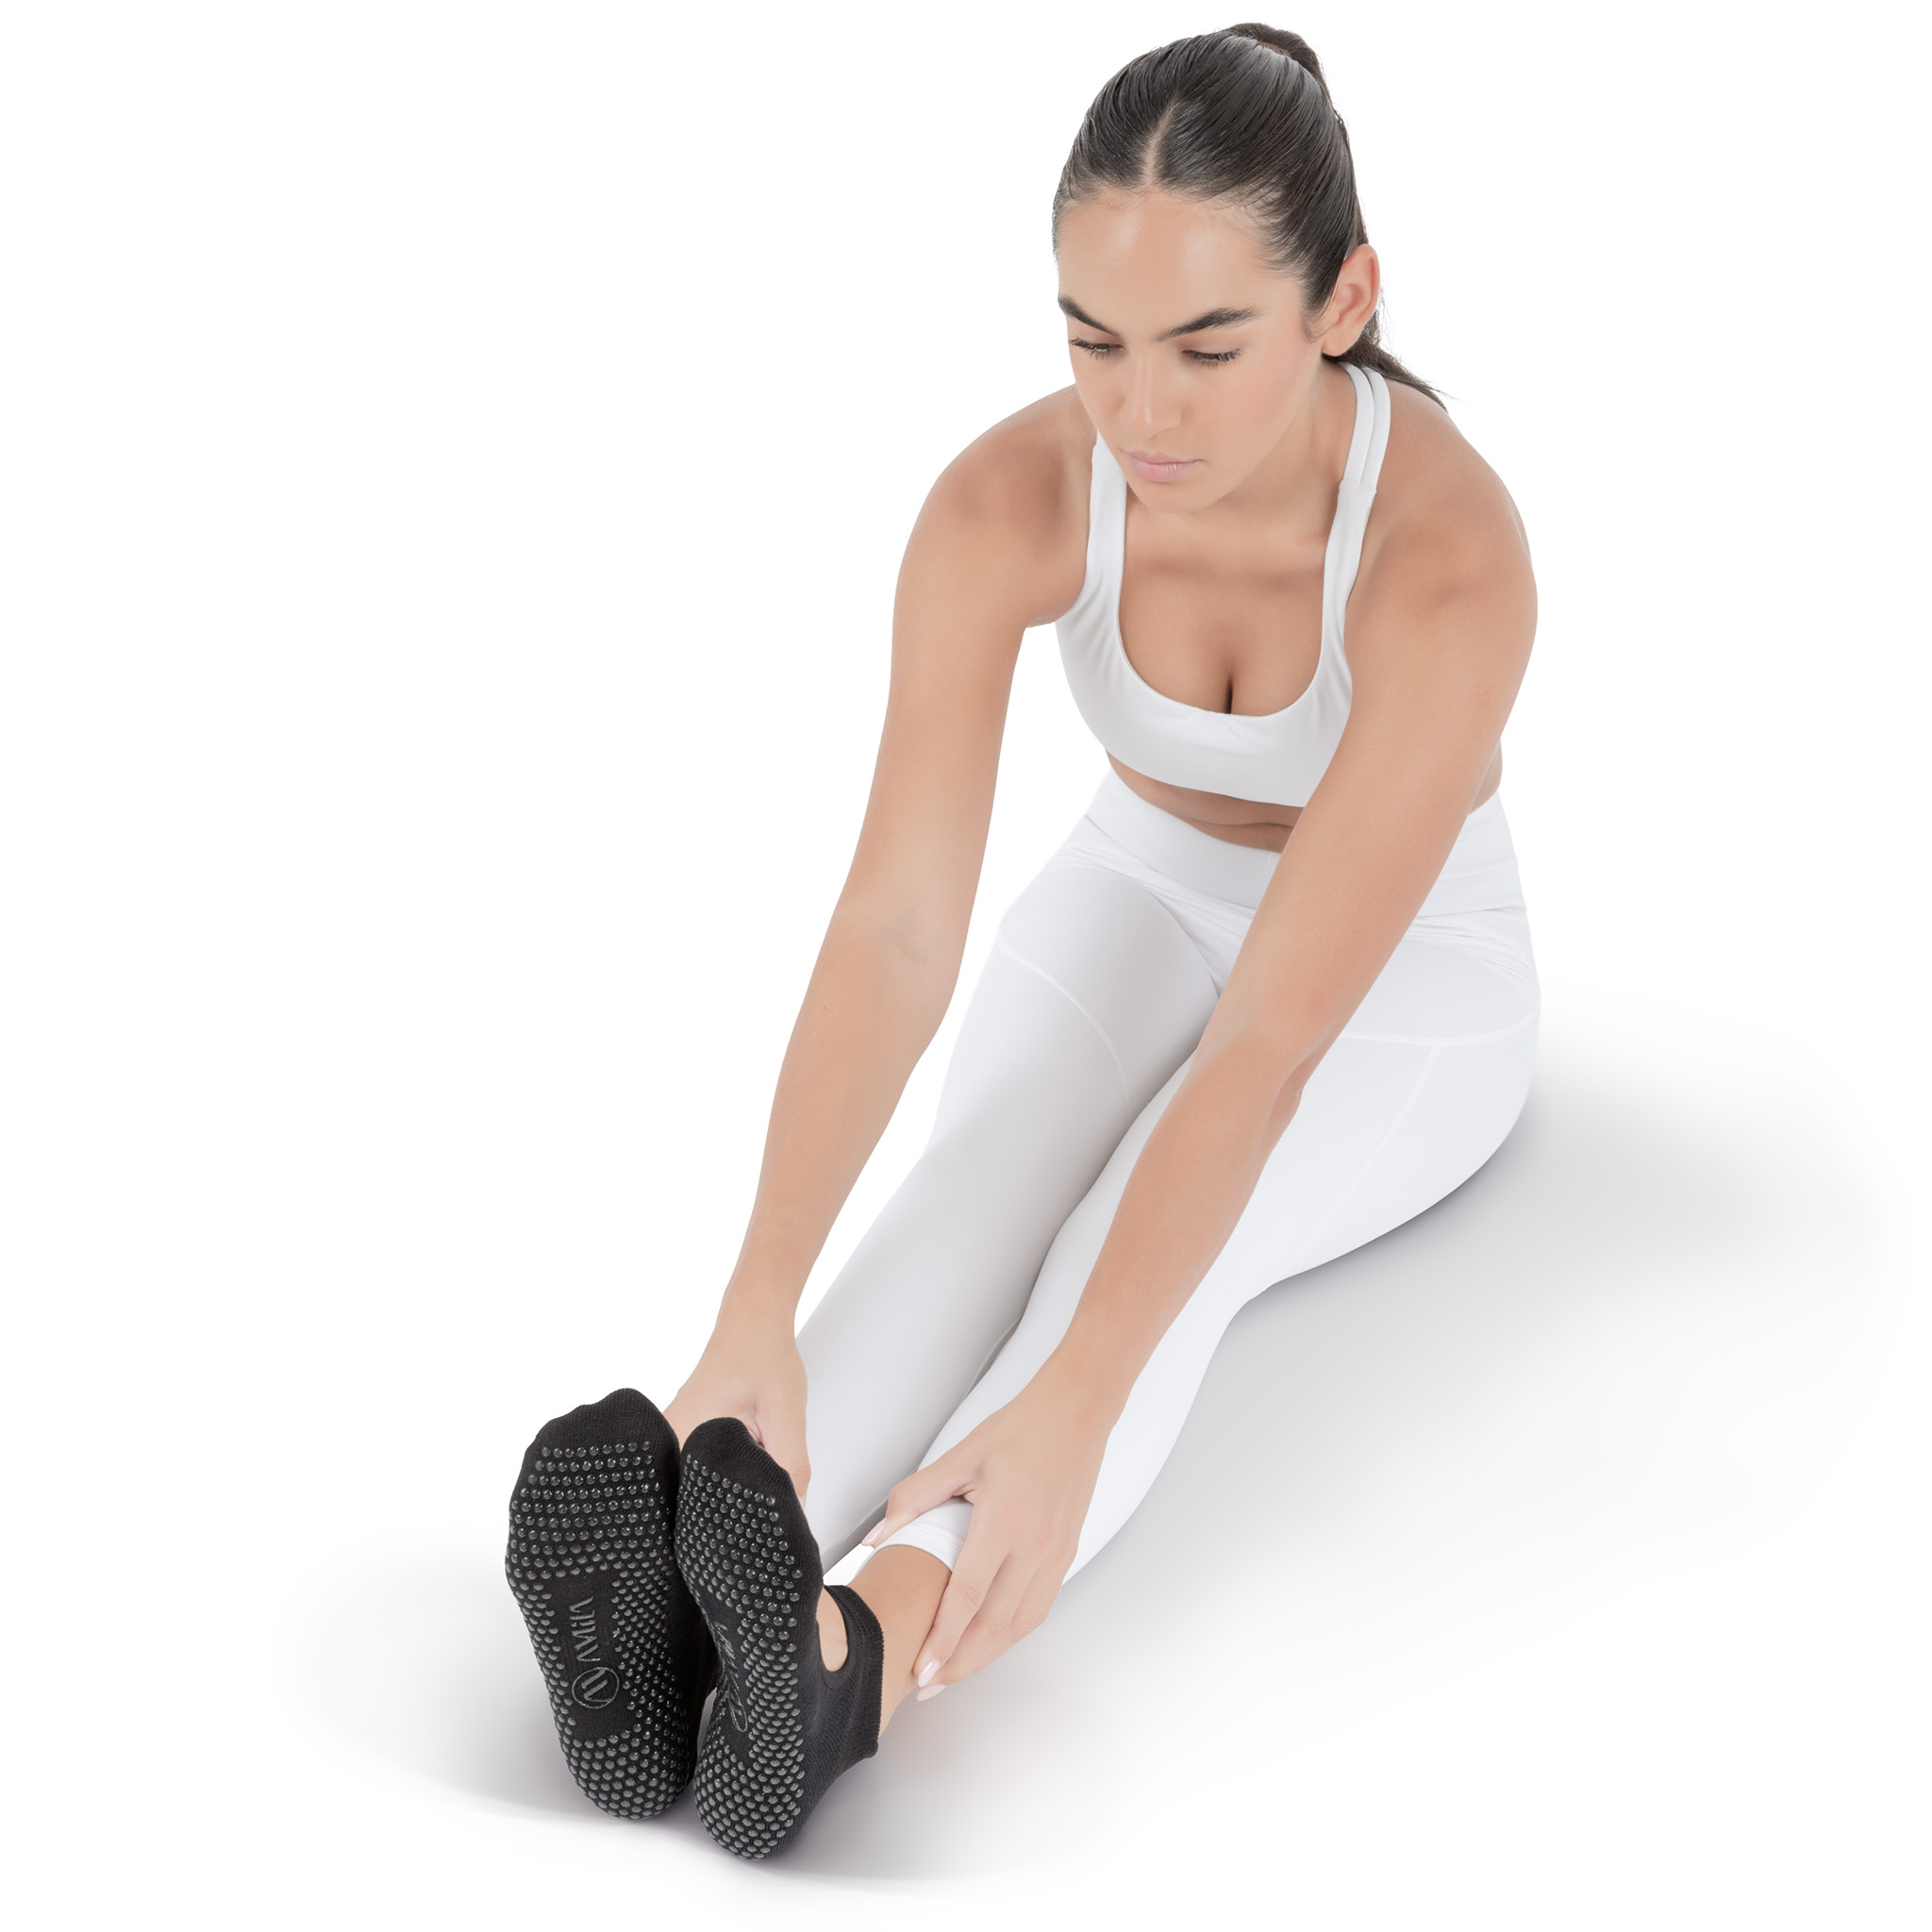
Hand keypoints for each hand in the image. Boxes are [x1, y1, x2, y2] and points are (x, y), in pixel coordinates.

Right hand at [663, 1312, 810, 1499]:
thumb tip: (792, 1512)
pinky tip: (749, 1455)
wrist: (754, 1317)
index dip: (728, 1516)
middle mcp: (671, 1436)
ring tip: (754, 1469)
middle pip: (699, 1494)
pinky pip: (706, 1460)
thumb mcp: (786, 1415)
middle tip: (758, 1495)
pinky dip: (731, 1464)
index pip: (697, 1502)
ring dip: (733, 1481)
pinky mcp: (688, 1427)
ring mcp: (676, 1431)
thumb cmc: (763, 1353)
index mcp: (684, 1435)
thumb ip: (791, 1467)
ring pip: (706, 1478)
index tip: (751, 1524)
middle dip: (731, 1502)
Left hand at [863, 1370, 1111, 1690]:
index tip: (923, 1668)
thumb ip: (915, 1497)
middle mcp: (1034, 1544)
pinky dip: (1012, 1632)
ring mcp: (1055, 1553)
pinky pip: (1039, 1606)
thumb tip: (877, 1536)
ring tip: (954, 1671)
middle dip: (960, 1662)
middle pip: (995, 1624)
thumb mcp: (960, 1455)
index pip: (968, 1596)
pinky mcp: (1066, 1553)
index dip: (943, 1638)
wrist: (1077, 1413)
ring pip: (1020, 1623)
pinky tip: (991, 1640)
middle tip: (929, 1684)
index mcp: (1004, 1519)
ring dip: (987, 1655)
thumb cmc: (1020, 1429)